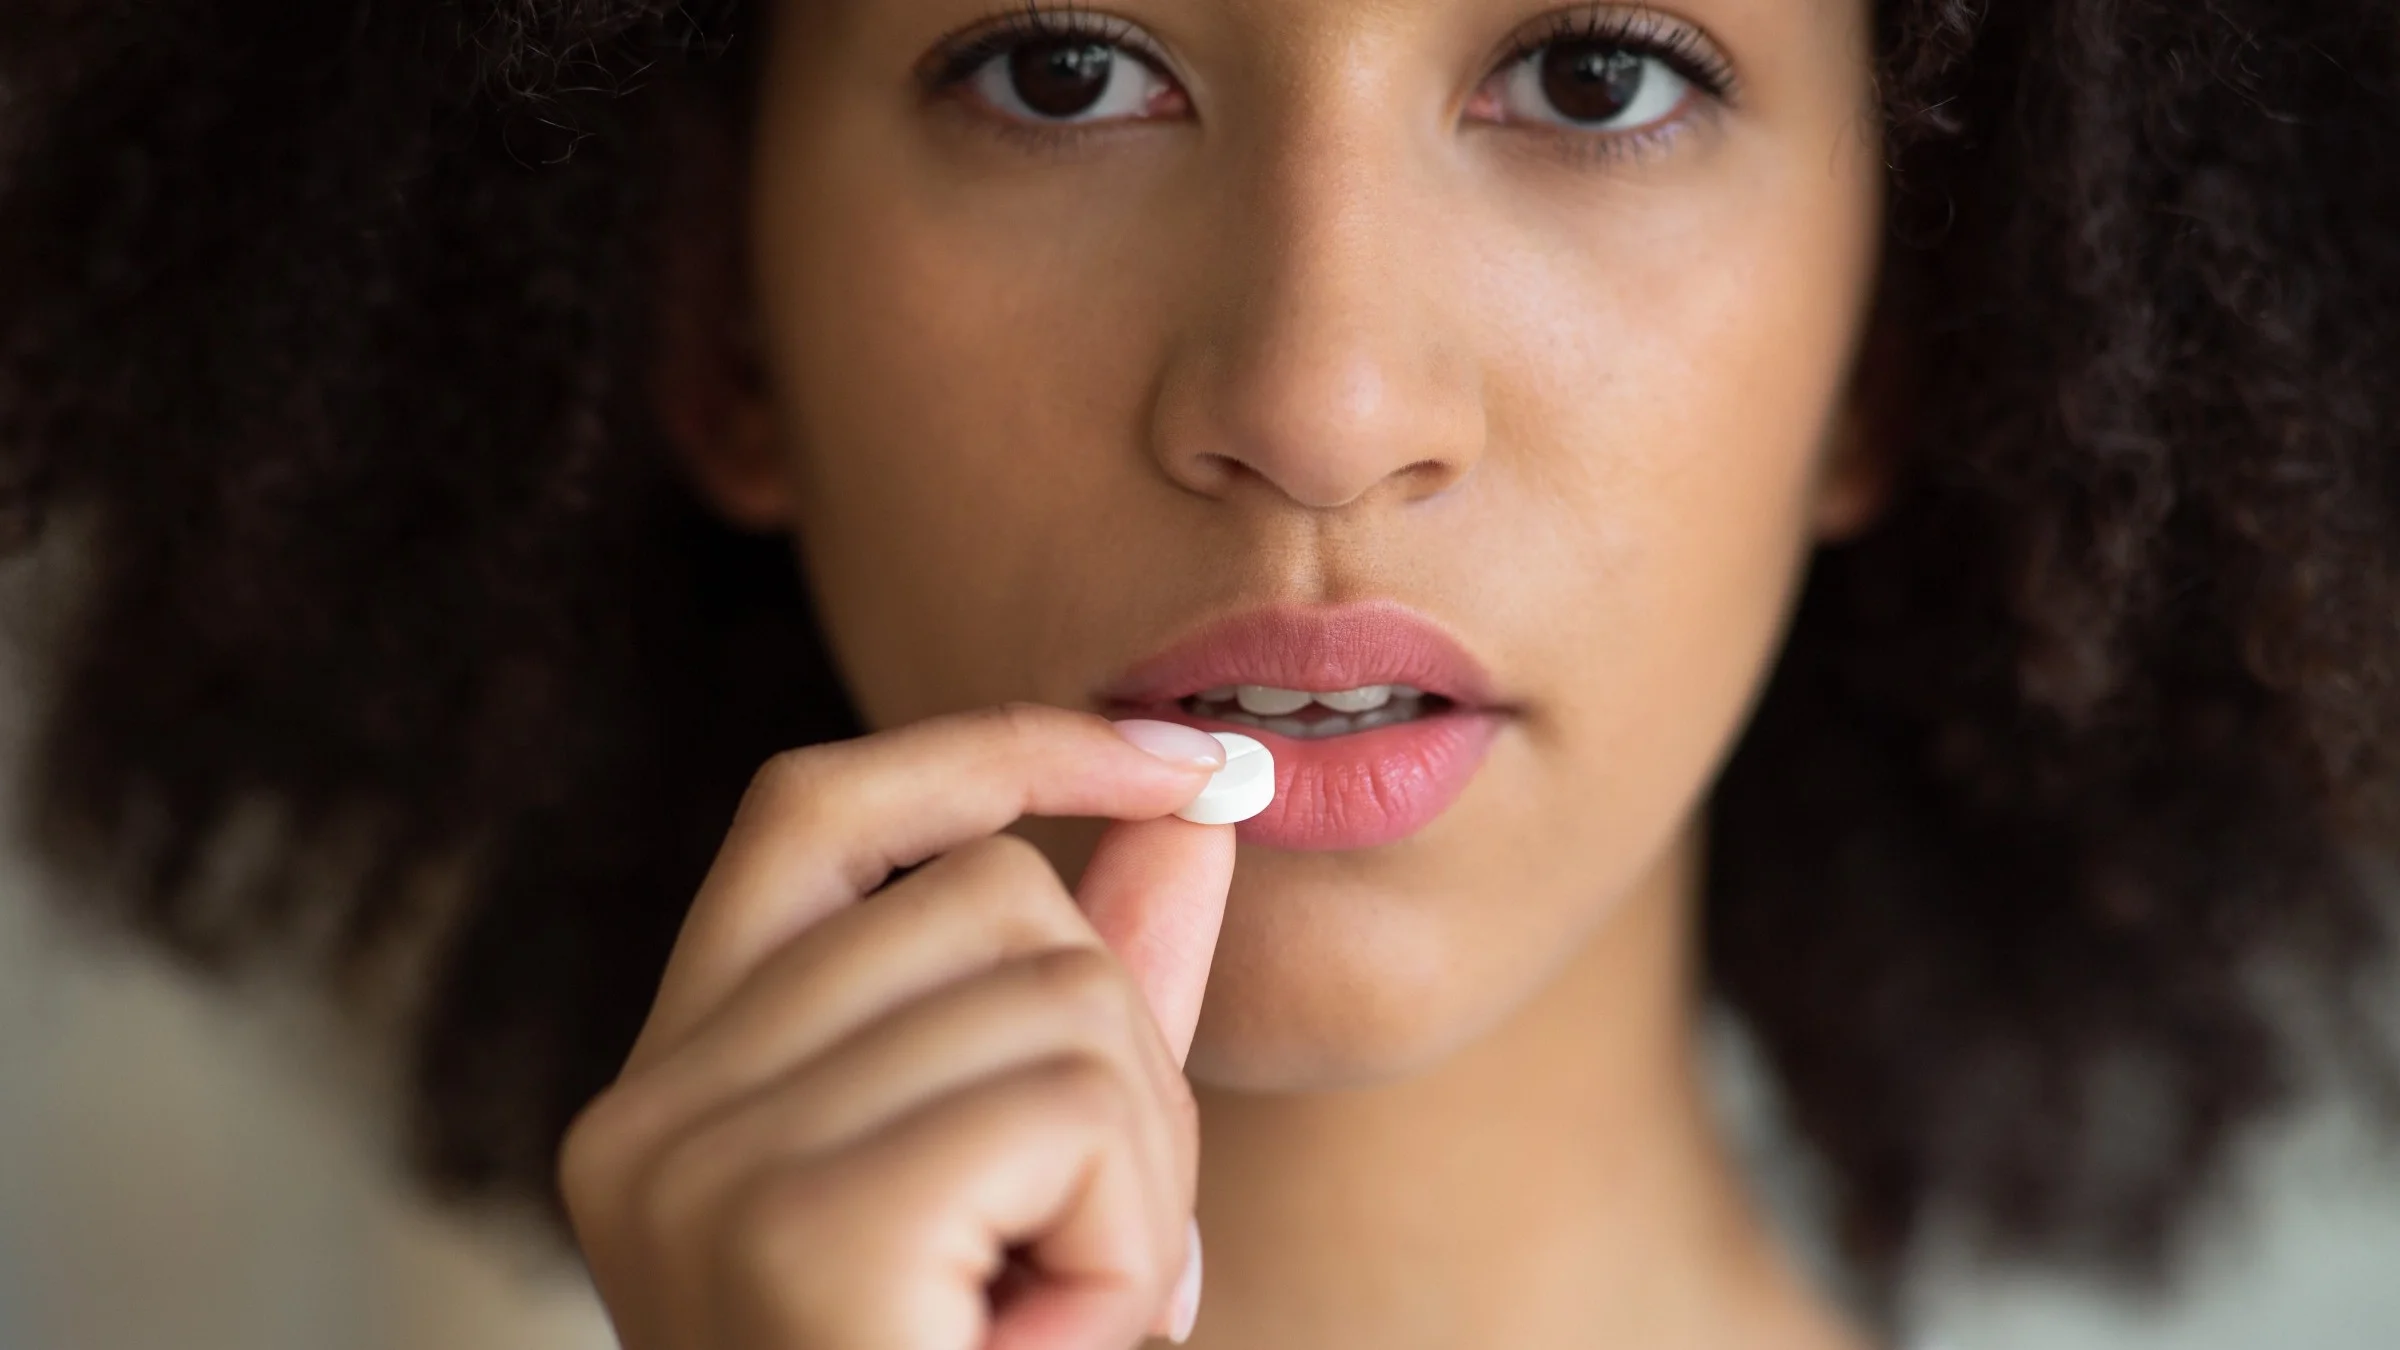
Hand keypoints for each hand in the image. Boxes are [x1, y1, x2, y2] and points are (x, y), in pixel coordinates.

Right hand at [559, 704, 1233, 1349]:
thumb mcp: (1051, 1190)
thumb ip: (1105, 994)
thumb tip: (1193, 813)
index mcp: (675, 1090)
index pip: (820, 810)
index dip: (1004, 752)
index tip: (1190, 769)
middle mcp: (647, 1112)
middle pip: (995, 896)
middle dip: (1121, 1061)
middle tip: (1072, 1257)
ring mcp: (699, 1167)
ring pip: (1065, 993)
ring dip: (1136, 1175)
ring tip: (1047, 1326)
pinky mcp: (796, 1230)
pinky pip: (1078, 1103)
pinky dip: (1129, 1237)